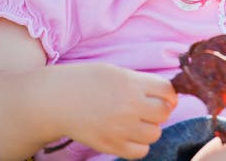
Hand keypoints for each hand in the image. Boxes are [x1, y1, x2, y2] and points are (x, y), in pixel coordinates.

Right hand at [52, 62, 176, 158]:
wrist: (56, 99)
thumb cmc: (86, 82)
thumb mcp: (115, 72)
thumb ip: (141, 82)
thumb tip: (169, 97)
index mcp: (130, 83)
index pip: (167, 91)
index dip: (168, 94)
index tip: (163, 96)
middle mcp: (128, 106)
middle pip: (164, 113)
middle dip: (159, 111)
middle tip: (146, 109)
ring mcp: (119, 127)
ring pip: (155, 134)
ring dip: (149, 128)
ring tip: (134, 122)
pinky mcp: (110, 145)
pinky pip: (140, 151)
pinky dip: (138, 145)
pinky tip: (128, 135)